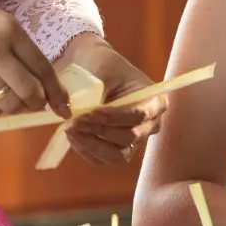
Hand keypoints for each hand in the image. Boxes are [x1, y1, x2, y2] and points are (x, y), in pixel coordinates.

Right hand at [0, 0, 68, 117]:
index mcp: (8, 30)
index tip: (64, 104)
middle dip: (38, 103)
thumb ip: (18, 47)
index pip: (42, 67)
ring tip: (13, 99)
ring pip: (9, 103)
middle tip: (38, 105)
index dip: (56, 90)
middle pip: (29, 91)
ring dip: (17, 107)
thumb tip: (41, 80)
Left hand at [62, 43, 164, 165]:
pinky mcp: (117, 149)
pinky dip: (86, 150)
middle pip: (129, 137)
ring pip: (117, 154)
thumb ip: (96, 91)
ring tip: (71, 129)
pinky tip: (72, 135)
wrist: (94, 70)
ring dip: (91, 144)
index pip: (139, 115)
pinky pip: (102, 159)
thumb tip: (78, 112)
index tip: (91, 113)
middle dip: (100, 131)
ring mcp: (134, 140)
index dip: (114, 117)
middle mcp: (149, 124)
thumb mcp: (103, 70)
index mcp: (154, 101)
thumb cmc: (104, 66)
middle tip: (75, 121)